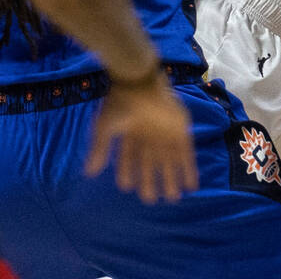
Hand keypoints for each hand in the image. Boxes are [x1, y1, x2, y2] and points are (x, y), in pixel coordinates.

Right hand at [85, 70, 198, 203]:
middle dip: (151, 180)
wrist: (140, 80)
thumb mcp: (105, 128)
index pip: (128, 157)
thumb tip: (89, 174)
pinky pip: (186, 152)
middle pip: (150, 162)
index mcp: (130, 132)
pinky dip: (189, 168)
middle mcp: (148, 133)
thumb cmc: (120, 103)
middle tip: (151, 200)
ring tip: (173, 198)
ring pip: (169, 160)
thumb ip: (99, 150)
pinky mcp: (180, 128)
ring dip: (172, 178)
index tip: (126, 187)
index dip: (127, 172)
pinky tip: (191, 184)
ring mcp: (165, 131)